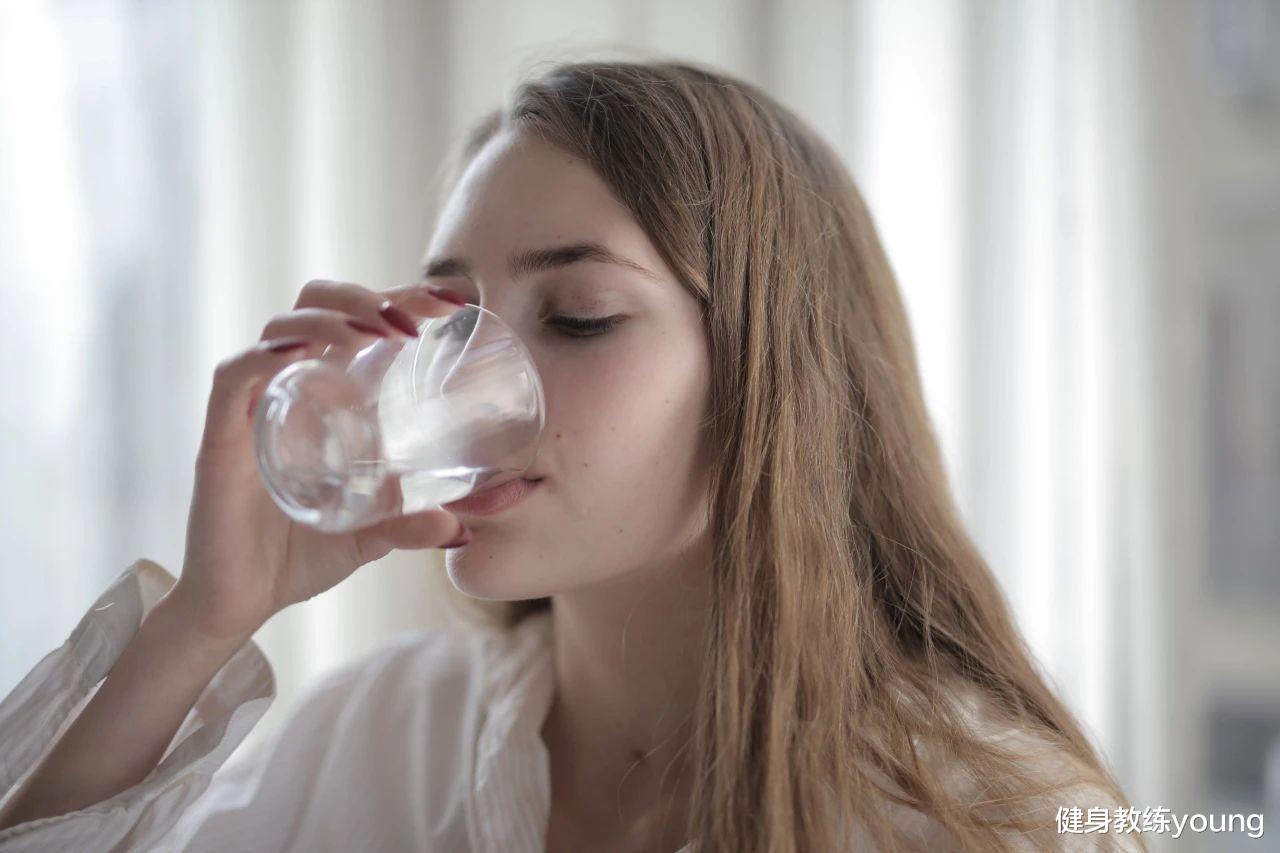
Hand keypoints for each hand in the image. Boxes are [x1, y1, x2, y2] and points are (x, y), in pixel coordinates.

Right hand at [170, 279, 469, 642]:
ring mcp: (254, 407)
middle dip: (366, 296)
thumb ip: (414, 526)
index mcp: (327, 394)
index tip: (453, 302)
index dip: (403, 297)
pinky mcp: (221, 436)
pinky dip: (265, 355)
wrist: (242, 602)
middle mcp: (289, 387)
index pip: (360, 320)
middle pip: (317, 304)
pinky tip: (301, 352)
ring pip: (281, 327)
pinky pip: (234, 377)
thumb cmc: (301, 556)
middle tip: (415, 321)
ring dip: (331, 318)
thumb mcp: (373, 537)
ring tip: (376, 333)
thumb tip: (464, 529)